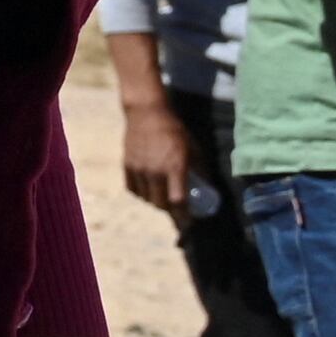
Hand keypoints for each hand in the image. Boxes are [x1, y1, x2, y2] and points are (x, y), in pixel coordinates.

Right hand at [116, 94, 196, 214]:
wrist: (147, 113)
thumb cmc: (175, 130)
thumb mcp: (194, 149)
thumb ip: (200, 170)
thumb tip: (208, 186)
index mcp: (174, 168)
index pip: (178, 202)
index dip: (184, 216)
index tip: (189, 223)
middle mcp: (155, 172)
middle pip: (160, 204)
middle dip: (170, 210)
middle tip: (177, 208)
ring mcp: (139, 169)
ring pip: (146, 198)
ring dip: (155, 201)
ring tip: (162, 196)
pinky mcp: (127, 165)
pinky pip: (132, 189)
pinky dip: (141, 193)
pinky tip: (147, 189)